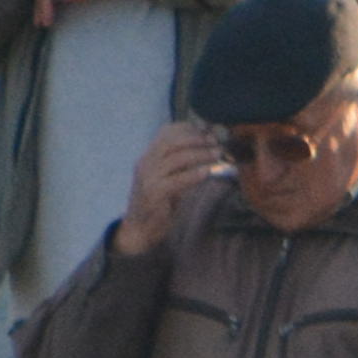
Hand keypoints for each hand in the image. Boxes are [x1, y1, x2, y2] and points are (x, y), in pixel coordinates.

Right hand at [117, 116, 221, 255]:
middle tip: (215, 142)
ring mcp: (148, 178)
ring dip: (200, 154)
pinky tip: (207, 172)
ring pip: (176, 158)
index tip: (208, 130)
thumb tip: (209, 152)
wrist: (139, 229)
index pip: (166, 132)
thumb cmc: (158, 203)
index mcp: (148, 156)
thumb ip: (182, 165)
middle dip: (196, 138)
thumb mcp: (168, 178)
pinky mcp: (154, 193)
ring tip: (217, 154)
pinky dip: (194, 174)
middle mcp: (146, 163)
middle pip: (172, 141)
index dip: (188, 128)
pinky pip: (177, 179)